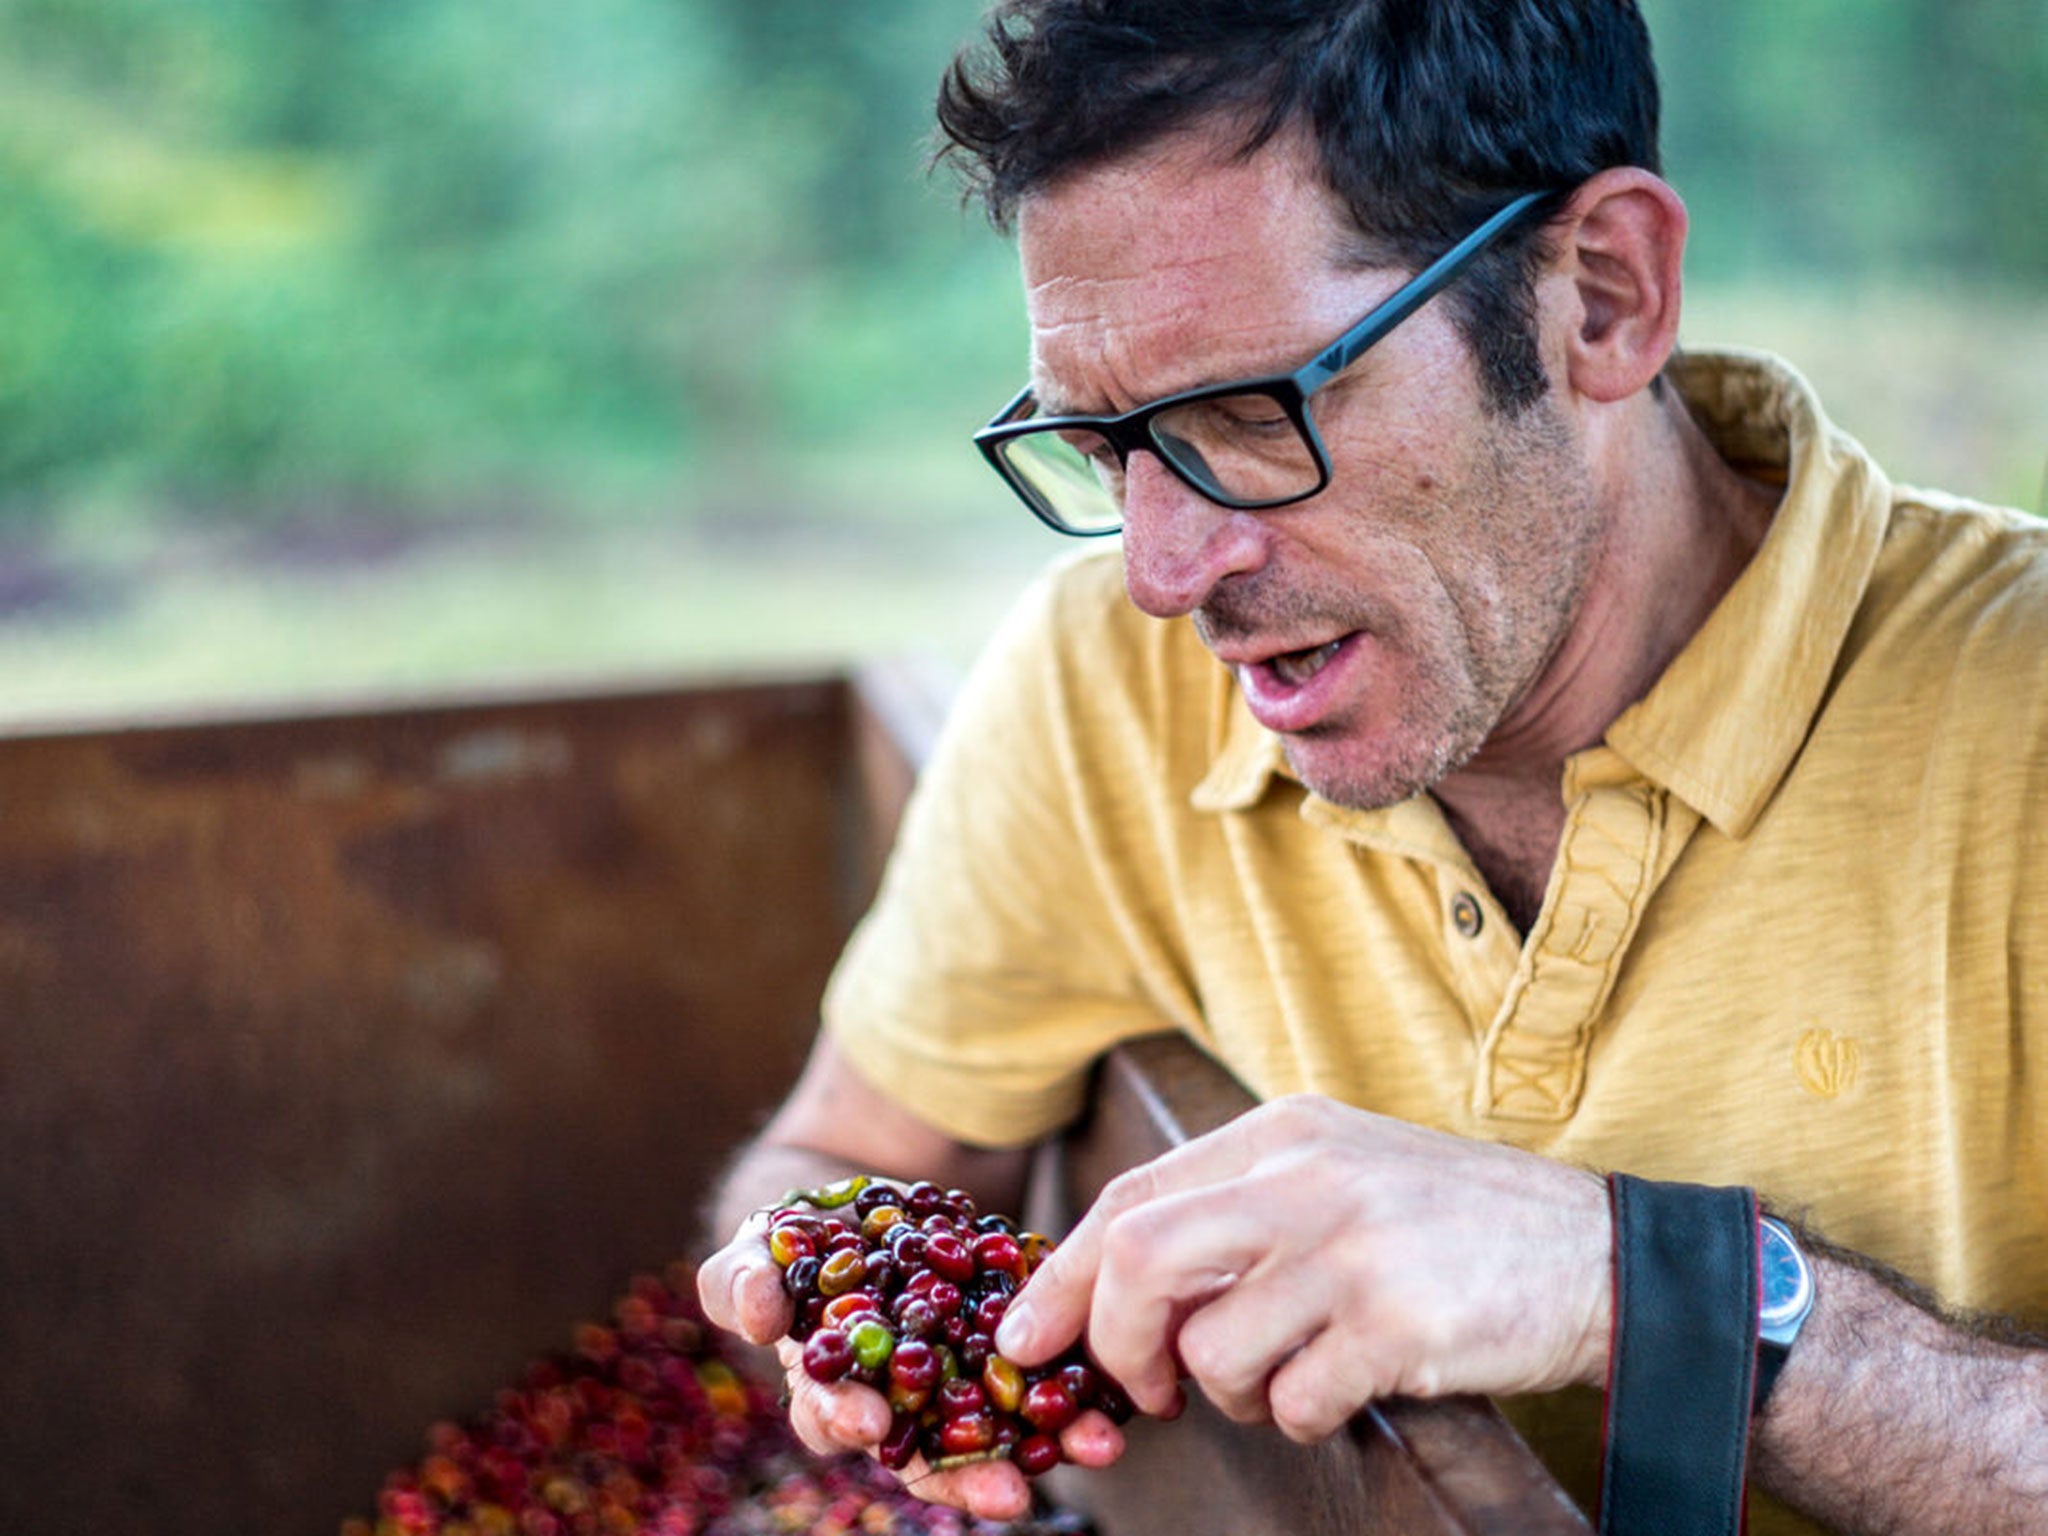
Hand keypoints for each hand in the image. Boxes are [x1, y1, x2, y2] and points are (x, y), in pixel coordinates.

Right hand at [697, 1210, 1124, 1521]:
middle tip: (1006, 1491)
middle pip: (931, 1456)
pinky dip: (1080, 1397)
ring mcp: (959, 1383)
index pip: (837, 1420)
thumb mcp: (758, 1247)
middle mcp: (900, 1405)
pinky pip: (1048, 1383)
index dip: (852, 1422)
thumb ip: (742, 1279)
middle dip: (969, 1476)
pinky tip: (1113, 1407)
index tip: (870, 1421)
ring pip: (1001, 1431)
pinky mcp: (1011, 1350)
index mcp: (832, 1388)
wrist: (862, 1200)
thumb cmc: (796, 1239)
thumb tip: (757, 1314)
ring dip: (1047, 1447)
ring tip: (1088, 1452)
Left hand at [993, 1095, 1612, 1442]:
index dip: (1060, 1273)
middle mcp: (1308, 1177)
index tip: (1024, 1338)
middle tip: (1142, 1390)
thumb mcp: (1340, 1174)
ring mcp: (1354, 1246)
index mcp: (1284, 1133)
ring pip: (1211, 1349)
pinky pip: (1292, 1399)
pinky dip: (1297, 1415)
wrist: (1604, 1255)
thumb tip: (1118, 1287)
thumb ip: (1239, 1209)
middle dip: (1112, 1341)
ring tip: (1281, 1379)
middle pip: (1139, 1258)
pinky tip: (1344, 1387)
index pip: (1131, 1195)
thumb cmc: (1454, 1225)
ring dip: (1226, 1394)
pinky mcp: (1398, 1322)